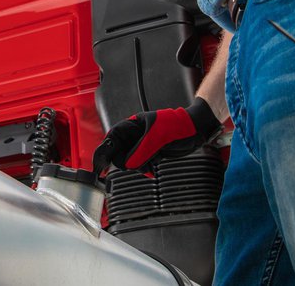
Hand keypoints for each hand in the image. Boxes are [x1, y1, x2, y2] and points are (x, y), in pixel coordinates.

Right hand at [92, 97, 220, 174]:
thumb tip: (129, 164)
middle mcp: (134, 135)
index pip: (111, 138)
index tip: (99, 166)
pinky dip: (146, 169)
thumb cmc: (178, 126)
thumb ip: (141, 150)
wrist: (196, 130)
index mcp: (131, 125)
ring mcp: (141, 145)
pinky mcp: (150, 153)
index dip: (103, 152)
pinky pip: (140, 165)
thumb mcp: (158, 137)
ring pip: (129, 161)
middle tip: (139, 166)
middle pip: (118, 153)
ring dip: (139, 167)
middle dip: (128, 162)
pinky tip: (154, 169)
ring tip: (151, 166)